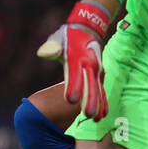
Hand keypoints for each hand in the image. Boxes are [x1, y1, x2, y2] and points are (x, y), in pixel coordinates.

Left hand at [38, 0, 110, 120]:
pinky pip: (102, 90)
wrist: (88, 29)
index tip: (71, 100)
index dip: (73, 87)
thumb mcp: (58, 38)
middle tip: (88, 115)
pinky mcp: (99, 75)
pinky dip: (103, 102)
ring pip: (99, 90)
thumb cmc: (68, 37)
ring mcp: (97, 70)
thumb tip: (44, 53)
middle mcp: (90, 65)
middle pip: (90, 85)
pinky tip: (103, 115)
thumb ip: (51, 47)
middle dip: (89, 100)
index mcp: (77, 58)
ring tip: (96, 119)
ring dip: (98, 105)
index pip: (75, 74)